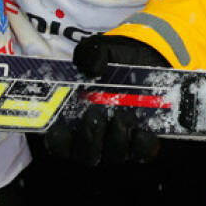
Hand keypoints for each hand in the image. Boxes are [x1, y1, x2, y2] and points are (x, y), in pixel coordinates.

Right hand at [43, 34, 169, 166]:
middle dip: (89, 138)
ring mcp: (119, 145)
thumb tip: (93, 68)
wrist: (147, 58)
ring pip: (112, 155)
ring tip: (122, 116)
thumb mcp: (99, 50)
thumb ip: (90, 54)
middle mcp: (94, 140)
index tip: (60, 128)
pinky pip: (142, 152)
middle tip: (94, 115)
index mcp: (73, 122)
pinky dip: (141, 143)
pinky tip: (142, 130)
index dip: (58, 141)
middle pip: (86, 155)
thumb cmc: (114, 59)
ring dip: (115, 139)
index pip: (58, 144)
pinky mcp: (143, 143)